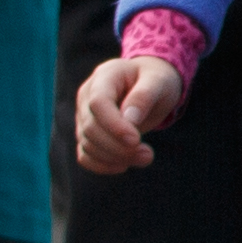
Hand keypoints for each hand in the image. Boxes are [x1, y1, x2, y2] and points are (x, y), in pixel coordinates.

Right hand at [72, 51, 187, 177]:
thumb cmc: (155, 79)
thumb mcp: (158, 81)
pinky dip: (102, 166)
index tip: (136, 140)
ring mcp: (83, 115)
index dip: (114, 125)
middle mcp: (87, 95)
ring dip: (115, 158)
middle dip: (118, 147)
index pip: (98, 103)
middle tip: (148, 154)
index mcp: (104, 76)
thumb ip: (144, 96)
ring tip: (146, 157)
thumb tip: (130, 120)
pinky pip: (84, 155)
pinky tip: (124, 166)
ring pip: (87, 144)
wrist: (150, 84)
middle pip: (91, 127)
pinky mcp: (86, 133)